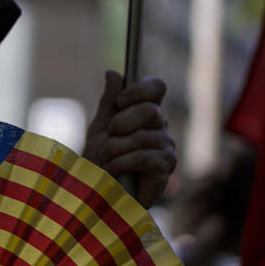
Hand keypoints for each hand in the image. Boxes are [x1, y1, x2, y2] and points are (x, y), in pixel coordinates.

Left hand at [83, 70, 176, 207]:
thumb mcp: (99, 129)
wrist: (98, 193)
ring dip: (116, 148)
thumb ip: (109, 102)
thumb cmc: (99, 162)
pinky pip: (145, 156)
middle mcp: (160, 128)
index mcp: (145, 113)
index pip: (156, 87)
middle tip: (109, 135)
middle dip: (123, 122)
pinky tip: (112, 170)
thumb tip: (113, 72)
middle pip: (152, 110)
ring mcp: (166, 147)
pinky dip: (122, 162)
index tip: (121, 100)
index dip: (141, 89)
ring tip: (105, 158)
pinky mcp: (165, 168)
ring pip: (145, 136)